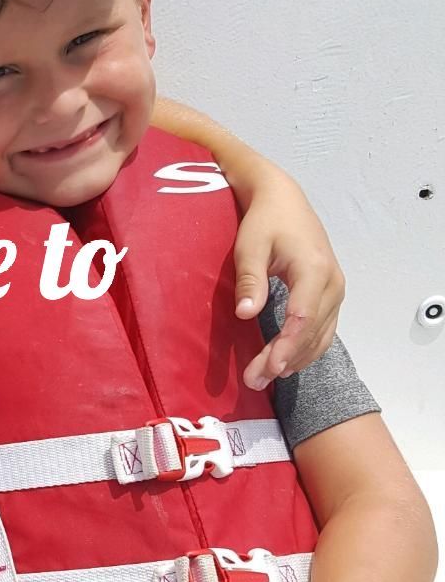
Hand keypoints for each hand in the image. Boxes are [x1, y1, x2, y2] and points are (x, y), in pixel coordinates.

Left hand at [232, 173, 343, 388]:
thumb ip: (250, 280)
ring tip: (264, 377)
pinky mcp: (331, 295)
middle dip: (283, 359)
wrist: (286, 201)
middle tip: (255, 380)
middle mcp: (332, 283)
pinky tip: (286, 362)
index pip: (303, 318)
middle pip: (311, 332)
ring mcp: (335, 290)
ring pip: (321, 336)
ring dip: (295, 359)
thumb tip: (246, 314)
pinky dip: (306, 349)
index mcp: (314, 270)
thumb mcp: (250, 246)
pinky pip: (324, 329)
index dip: (285, 347)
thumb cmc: (266, 221)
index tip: (267, 368)